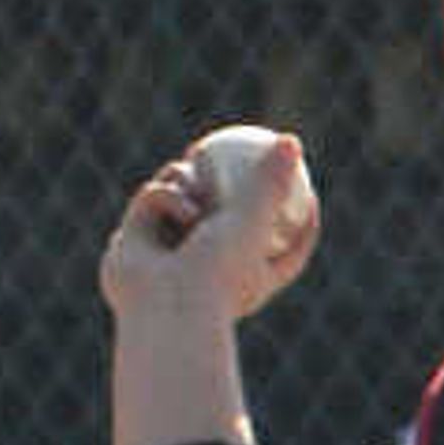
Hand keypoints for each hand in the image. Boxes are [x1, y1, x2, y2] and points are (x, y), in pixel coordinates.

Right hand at [100, 125, 320, 321]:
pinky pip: (150, 200)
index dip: (299, 215)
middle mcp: (211, 266)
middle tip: (227, 146)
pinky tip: (173, 206)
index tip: (308, 185)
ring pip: (179, 195)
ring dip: (183, 179)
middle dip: (221, 178)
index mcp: (252, 274)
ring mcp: (170, 254)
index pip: (286, 244)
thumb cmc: (217, 272)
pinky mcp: (135, 242)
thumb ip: (270, 182)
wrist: (163, 305)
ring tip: (191, 176)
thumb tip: (290, 139)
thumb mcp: (252, 220)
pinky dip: (160, 198)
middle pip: (225, 213)